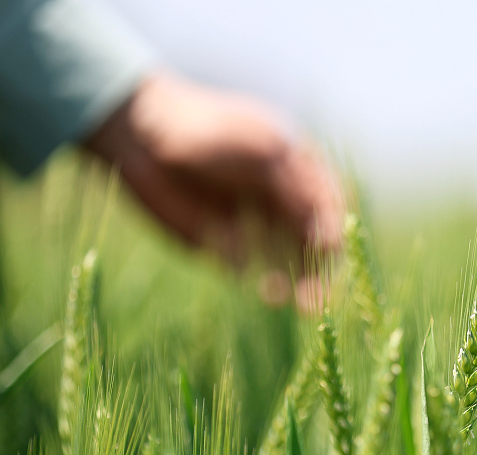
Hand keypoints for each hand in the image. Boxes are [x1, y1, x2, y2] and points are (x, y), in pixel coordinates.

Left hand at [84, 70, 343, 306]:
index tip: (327, 250)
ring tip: (301, 303)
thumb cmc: (208, 130)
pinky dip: (267, 285)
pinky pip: (256, 272)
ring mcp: (258, 225)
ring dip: (300, 283)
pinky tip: (269, 293)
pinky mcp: (230, 248)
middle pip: (315, 242)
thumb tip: (330, 236)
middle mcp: (284, 202)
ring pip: (290, 262)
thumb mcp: (264, 149)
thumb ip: (298, 189)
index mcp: (301, 171)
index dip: (333, 230)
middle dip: (320, 269)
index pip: (330, 208)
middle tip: (318, 296)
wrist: (143, 136)